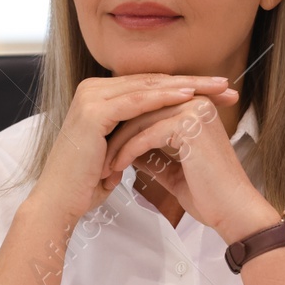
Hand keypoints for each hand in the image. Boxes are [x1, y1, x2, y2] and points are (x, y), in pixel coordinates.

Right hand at [27, 73, 239, 226]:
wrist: (59, 201)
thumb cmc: (87, 182)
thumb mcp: (118, 150)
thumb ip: (136, 133)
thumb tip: (162, 131)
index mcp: (100, 95)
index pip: (150, 87)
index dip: (185, 88)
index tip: (216, 94)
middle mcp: (93, 89)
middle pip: (152, 82)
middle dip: (193, 83)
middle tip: (225, 85)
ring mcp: (91, 97)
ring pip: (148, 88)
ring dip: (186, 86)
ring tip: (215, 87)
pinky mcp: (93, 111)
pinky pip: (136, 102)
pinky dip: (164, 98)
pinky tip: (188, 96)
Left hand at [104, 96, 281, 243]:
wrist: (233, 212)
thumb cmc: (208, 195)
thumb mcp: (172, 169)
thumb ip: (152, 155)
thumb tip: (127, 150)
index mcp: (195, 108)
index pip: (148, 109)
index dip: (123, 129)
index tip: (102, 149)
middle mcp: (197, 102)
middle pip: (142, 111)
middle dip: (116, 134)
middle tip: (96, 155)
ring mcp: (195, 111)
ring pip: (141, 121)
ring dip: (117, 144)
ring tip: (103, 165)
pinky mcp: (190, 126)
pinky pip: (147, 135)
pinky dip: (128, 151)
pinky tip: (116, 167)